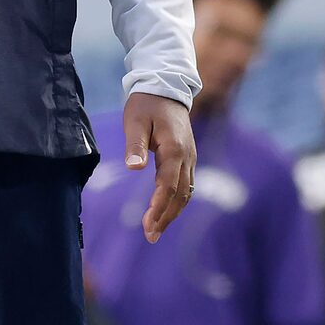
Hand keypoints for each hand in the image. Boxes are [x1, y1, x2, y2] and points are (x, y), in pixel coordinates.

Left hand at [124, 92, 195, 242]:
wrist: (166, 87)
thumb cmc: (146, 104)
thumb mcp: (135, 121)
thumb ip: (135, 145)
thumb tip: (134, 168)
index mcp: (174, 149)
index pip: (168, 185)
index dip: (158, 207)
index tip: (148, 224)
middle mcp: (187, 156)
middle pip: (179, 195)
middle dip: (166, 217)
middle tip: (150, 236)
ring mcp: (190, 158)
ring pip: (185, 193)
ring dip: (172, 213)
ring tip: (156, 231)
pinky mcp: (188, 158)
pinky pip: (185, 185)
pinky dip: (176, 202)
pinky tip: (165, 213)